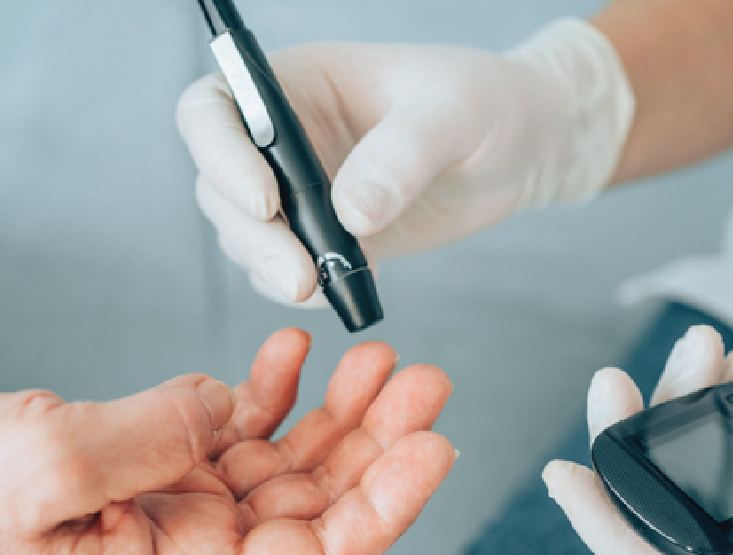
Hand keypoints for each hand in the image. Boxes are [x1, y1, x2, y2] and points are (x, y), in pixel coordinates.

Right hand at [0, 329, 456, 554]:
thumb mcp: (42, 463)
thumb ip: (151, 432)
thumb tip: (225, 399)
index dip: (380, 510)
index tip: (432, 447)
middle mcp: (187, 553)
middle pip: (313, 509)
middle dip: (376, 446)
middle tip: (424, 380)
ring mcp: (173, 507)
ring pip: (284, 467)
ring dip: (336, 414)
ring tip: (380, 356)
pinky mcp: (149, 464)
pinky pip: (232, 432)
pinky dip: (267, 392)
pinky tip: (293, 354)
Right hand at [177, 22, 631, 305]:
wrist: (520, 149)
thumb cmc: (486, 104)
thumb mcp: (454, 113)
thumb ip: (403, 155)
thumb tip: (352, 214)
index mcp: (295, 82)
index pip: (212, 110)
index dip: (220, 154)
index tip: (267, 200)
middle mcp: (281, 137)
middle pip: (219, 186)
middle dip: (250, 234)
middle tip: (299, 274)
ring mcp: (296, 192)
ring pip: (243, 236)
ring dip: (270, 268)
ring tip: (323, 285)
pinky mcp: (321, 239)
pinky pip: (283, 271)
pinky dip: (300, 291)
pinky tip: (339, 293)